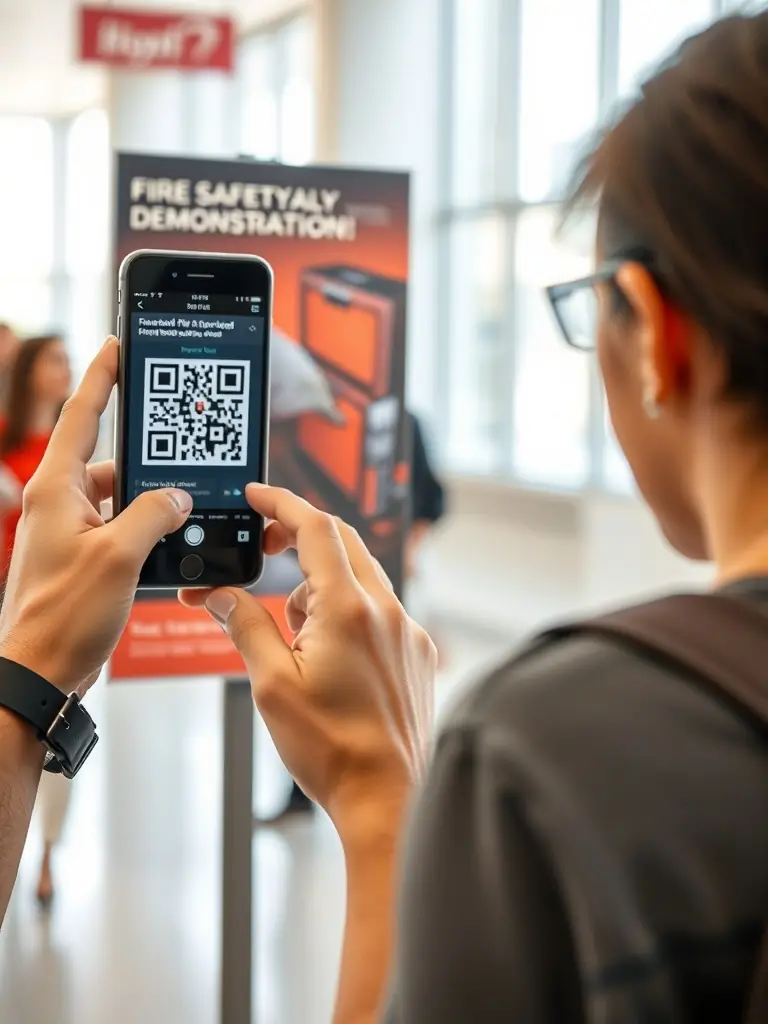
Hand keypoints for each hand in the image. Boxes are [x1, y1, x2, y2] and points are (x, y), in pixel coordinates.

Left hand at [0, 337, 192, 693]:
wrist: (39, 673)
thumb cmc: (64, 618)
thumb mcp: (120, 557)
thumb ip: (155, 514)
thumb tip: (177, 497)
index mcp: (56, 489)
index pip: (83, 416)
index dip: (103, 376)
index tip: (117, 345)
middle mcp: (60, 504)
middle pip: (110, 460)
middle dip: (147, 459)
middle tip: (178, 446)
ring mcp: (71, 532)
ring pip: (121, 498)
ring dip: (151, 503)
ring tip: (181, 510)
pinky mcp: (84, 558)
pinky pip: (121, 529)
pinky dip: (146, 531)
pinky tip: (169, 543)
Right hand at [180, 486, 436, 836]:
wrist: (389, 798)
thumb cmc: (334, 750)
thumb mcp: (273, 687)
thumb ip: (246, 627)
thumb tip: (222, 596)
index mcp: (349, 609)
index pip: (316, 528)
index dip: (283, 503)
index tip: (258, 496)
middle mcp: (386, 611)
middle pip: (342, 543)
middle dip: (298, 537)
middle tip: (263, 549)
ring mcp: (407, 631)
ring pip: (359, 579)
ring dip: (319, 587)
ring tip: (293, 640)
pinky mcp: (417, 652)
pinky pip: (378, 610)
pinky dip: (346, 612)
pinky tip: (328, 657)